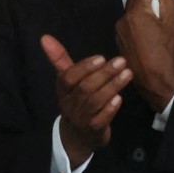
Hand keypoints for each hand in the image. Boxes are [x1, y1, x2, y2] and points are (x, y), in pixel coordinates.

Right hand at [40, 34, 130, 167]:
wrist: (77, 135)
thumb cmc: (75, 100)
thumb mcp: (67, 81)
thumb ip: (59, 59)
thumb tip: (45, 37)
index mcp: (63, 90)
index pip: (68, 78)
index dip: (84, 68)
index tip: (101, 58)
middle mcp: (70, 103)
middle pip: (85, 88)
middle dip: (104, 74)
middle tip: (121, 61)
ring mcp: (82, 117)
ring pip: (95, 101)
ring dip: (112, 87)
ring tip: (128, 73)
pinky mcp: (94, 129)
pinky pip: (101, 119)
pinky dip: (110, 108)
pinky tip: (120, 98)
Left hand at [116, 0, 173, 112]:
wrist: (155, 81)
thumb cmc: (167, 52)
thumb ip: (168, 3)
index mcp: (135, 13)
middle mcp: (122, 20)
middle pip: (134, 2)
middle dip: (145, 0)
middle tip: (157, 4)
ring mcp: (118, 32)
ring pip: (130, 15)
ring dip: (141, 14)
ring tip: (155, 24)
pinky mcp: (118, 42)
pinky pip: (128, 27)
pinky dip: (137, 26)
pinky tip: (147, 35)